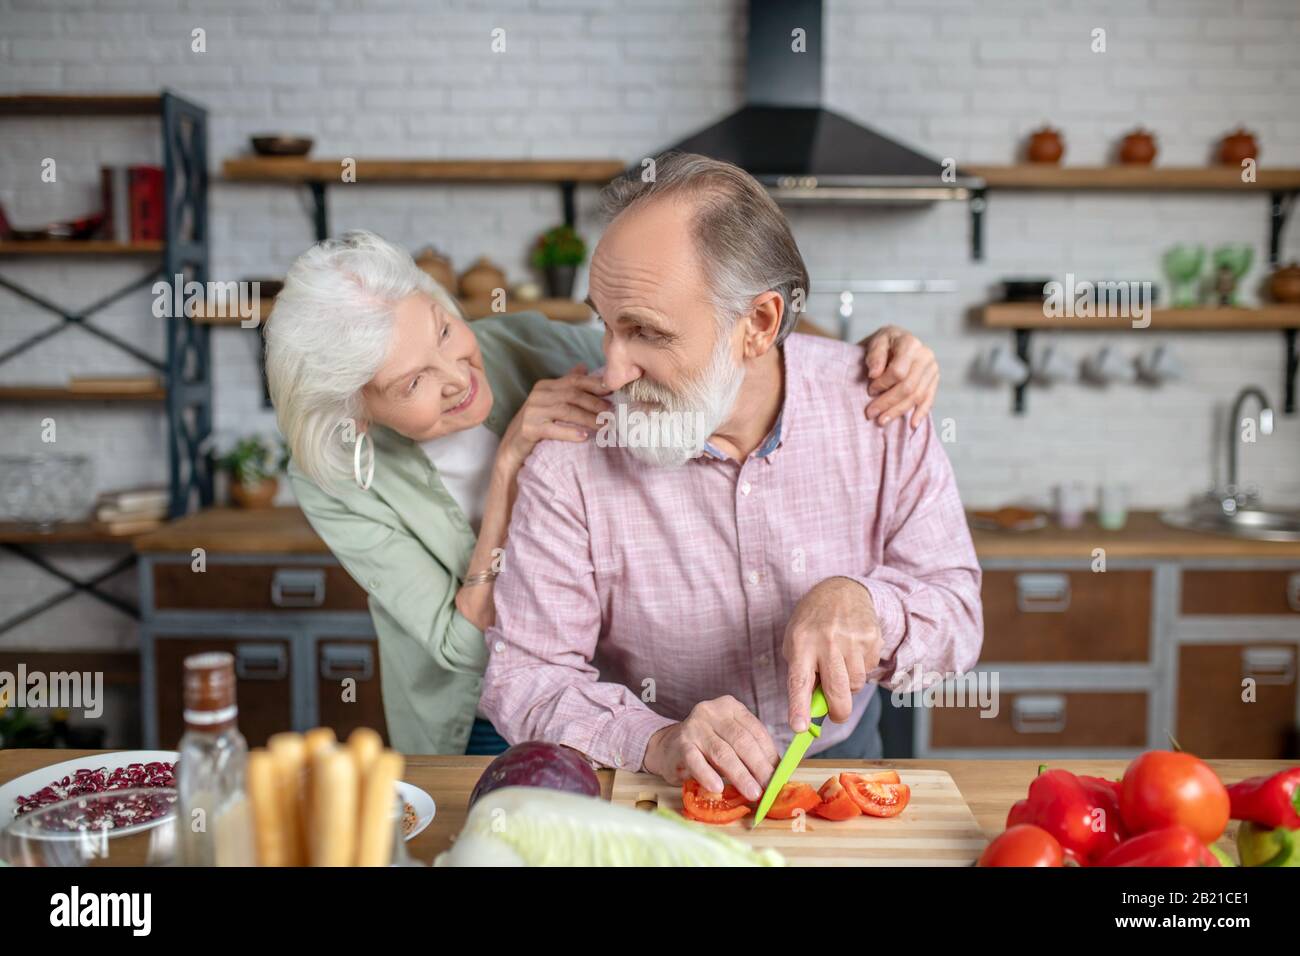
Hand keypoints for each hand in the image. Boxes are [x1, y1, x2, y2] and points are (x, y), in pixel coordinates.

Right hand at [496, 363, 609, 474]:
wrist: (512, 447)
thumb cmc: (536, 423)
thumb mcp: (550, 401)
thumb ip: (566, 385)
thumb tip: (584, 366)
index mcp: (545, 386)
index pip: (574, 381)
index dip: (594, 384)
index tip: (612, 390)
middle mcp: (538, 395)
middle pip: (572, 395)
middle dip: (594, 402)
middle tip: (611, 412)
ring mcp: (532, 411)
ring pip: (566, 411)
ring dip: (588, 418)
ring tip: (604, 425)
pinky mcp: (529, 428)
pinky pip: (553, 429)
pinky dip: (569, 432)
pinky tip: (583, 437)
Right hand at [643, 695, 780, 801]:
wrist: (668, 747)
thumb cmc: (707, 746)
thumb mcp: (730, 740)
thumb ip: (751, 750)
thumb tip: (777, 773)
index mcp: (730, 706)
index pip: (756, 730)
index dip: (770, 754)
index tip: (780, 774)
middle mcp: (712, 711)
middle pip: (741, 741)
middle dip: (759, 766)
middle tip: (770, 787)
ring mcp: (695, 726)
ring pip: (723, 753)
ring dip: (740, 775)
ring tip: (753, 793)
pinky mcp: (680, 744)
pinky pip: (696, 761)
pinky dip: (708, 775)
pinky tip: (717, 788)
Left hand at [783, 577, 882, 731]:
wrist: (841, 591)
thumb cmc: (813, 623)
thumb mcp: (796, 642)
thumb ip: (802, 673)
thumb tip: (814, 708)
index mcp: (801, 643)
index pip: (799, 682)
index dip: (799, 708)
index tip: (799, 729)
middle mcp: (826, 642)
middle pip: (837, 691)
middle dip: (838, 712)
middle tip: (836, 715)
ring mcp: (851, 640)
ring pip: (855, 684)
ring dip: (849, 684)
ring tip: (841, 664)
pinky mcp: (872, 638)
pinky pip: (868, 669)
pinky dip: (860, 668)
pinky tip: (852, 650)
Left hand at [858, 326, 937, 427]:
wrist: (896, 342)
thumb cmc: (884, 343)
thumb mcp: (876, 342)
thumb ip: (875, 356)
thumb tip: (874, 374)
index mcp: (910, 343)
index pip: (898, 371)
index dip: (883, 384)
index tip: (869, 390)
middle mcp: (925, 356)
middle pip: (908, 387)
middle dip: (888, 402)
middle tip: (871, 413)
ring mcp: (932, 369)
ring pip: (917, 396)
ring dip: (898, 411)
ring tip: (882, 421)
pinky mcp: (934, 380)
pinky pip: (929, 399)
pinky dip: (920, 413)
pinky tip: (912, 424)